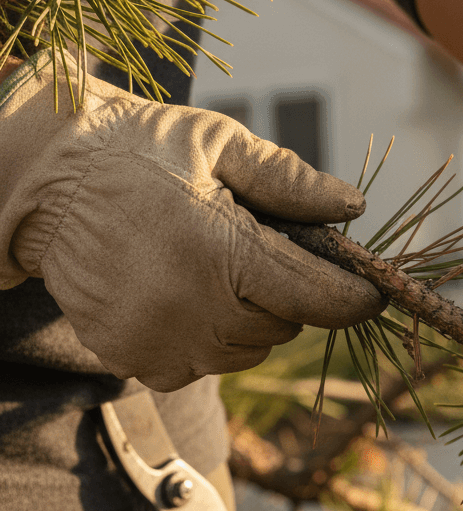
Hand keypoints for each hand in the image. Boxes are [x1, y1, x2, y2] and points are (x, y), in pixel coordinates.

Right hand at [0, 55, 382, 390]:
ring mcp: (159, 341)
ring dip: (248, 321)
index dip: (355, 297)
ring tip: (214, 270)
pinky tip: (180, 295)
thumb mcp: (219, 144)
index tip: (372, 291)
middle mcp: (193, 308)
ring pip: (246, 352)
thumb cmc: (138, 151)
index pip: (319, 298)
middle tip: (257, 252)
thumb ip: (289, 180)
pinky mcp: (133, 359)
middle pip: (285, 327)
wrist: (42, 182)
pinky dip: (205, 339)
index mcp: (223, 251)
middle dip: (287, 294)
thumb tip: (353, 207)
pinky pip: (199, 366)